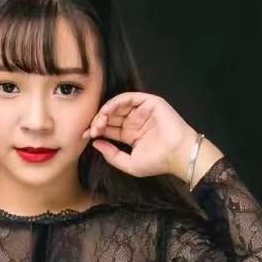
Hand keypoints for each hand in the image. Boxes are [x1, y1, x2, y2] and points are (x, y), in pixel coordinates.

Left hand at [82, 91, 198, 179]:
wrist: (176, 155)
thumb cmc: (157, 162)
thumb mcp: (128, 163)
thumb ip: (111, 155)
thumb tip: (95, 144)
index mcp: (131, 135)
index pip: (109, 129)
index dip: (96, 131)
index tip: (85, 136)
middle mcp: (135, 121)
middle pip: (111, 116)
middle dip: (98, 121)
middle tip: (91, 130)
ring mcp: (142, 111)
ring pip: (117, 106)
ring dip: (105, 112)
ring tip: (98, 123)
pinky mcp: (149, 102)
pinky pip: (128, 97)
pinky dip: (115, 102)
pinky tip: (107, 111)